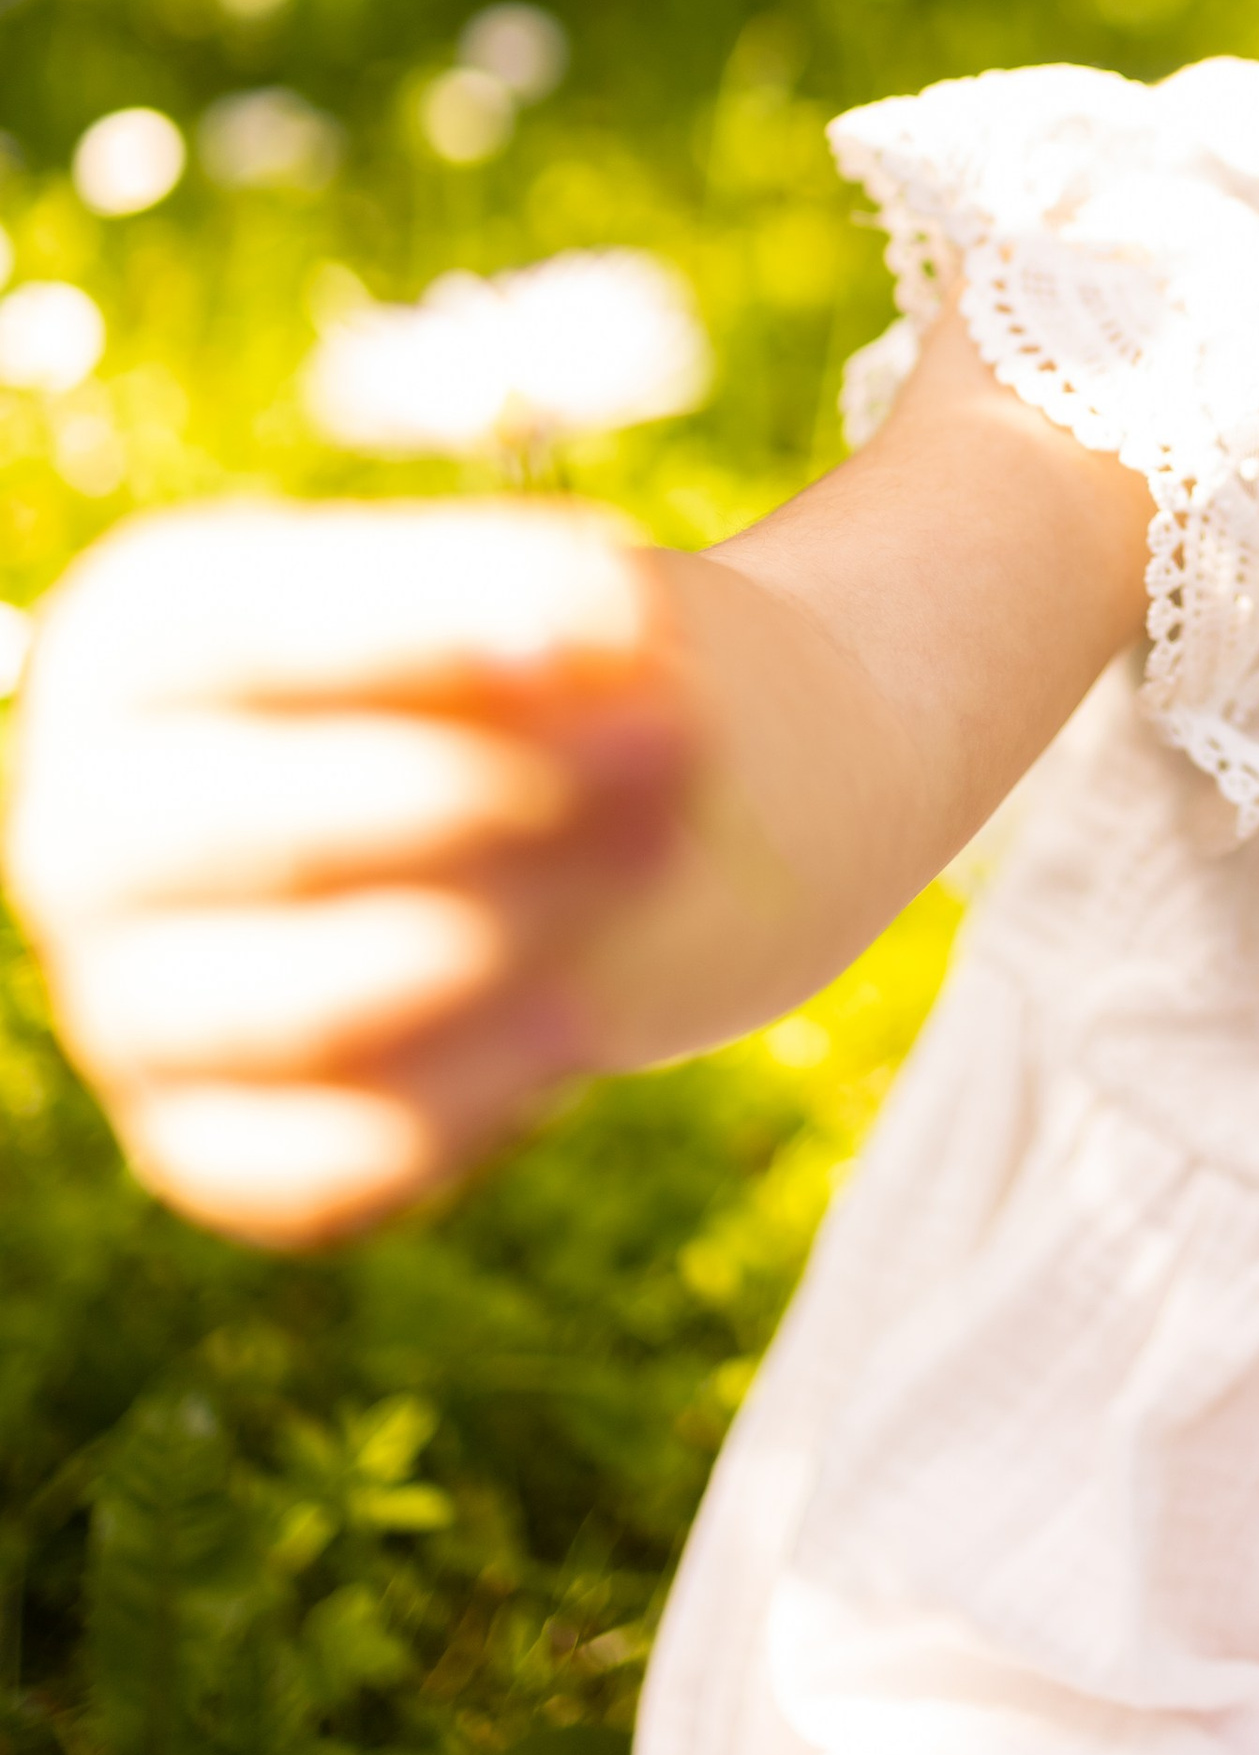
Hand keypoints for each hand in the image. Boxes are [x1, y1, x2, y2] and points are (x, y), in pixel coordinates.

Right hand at [8, 499, 698, 1247]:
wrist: (472, 825)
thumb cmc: (477, 677)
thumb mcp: (496, 593)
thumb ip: (545, 600)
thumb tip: (618, 636)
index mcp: (133, 644)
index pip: (267, 633)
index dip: (452, 630)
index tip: (627, 623)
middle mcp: (85, 829)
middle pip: (283, 829)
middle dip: (508, 790)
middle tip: (677, 743)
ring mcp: (125, 1003)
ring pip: (315, 1006)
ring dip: (525, 929)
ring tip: (655, 854)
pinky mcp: (197, 1145)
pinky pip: (338, 1161)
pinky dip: (484, 1092)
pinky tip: (586, 1017)